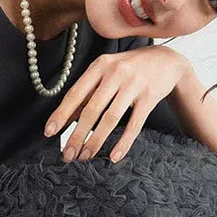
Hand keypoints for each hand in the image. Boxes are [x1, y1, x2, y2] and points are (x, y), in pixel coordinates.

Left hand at [44, 45, 187, 162]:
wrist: (166, 60)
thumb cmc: (130, 68)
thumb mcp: (106, 72)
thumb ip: (88, 92)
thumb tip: (65, 119)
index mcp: (100, 65)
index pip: (76, 93)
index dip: (62, 114)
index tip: (49, 132)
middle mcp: (116, 73)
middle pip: (91, 109)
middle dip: (77, 135)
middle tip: (68, 155)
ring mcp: (134, 85)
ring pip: (111, 119)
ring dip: (96, 141)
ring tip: (85, 157)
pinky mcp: (149, 98)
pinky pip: (134, 125)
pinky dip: (123, 143)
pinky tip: (114, 157)